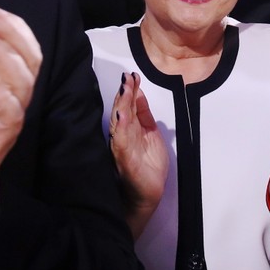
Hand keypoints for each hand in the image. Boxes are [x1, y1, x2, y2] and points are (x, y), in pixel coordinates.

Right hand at [108, 71, 167, 235]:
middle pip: (121, 110)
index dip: (129, 90)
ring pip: (119, 122)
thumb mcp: (150, 132)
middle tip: (128, 78)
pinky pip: (121, 142)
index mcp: (129, 129)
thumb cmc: (148, 166)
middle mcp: (122, 136)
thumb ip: (144, 114)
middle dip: (124, 93)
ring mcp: (122, 147)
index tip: (132, 75)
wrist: (148, 194)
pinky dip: (121, 129)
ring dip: (122, 105)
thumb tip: (139, 93)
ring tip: (125, 89)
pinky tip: (122, 117)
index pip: (127, 105)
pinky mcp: (124, 160)